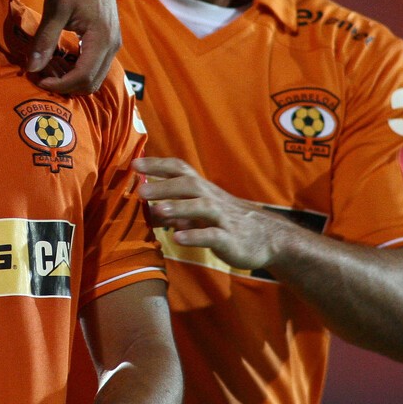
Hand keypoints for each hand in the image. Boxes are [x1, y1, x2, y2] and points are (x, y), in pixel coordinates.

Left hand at [29, 0, 120, 94]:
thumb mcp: (56, 9)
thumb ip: (45, 40)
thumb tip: (32, 68)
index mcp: (102, 39)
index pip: (83, 77)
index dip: (60, 85)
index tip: (39, 79)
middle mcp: (113, 45)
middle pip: (92, 83)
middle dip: (66, 86)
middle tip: (43, 77)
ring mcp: (113, 43)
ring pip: (96, 77)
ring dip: (73, 80)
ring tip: (50, 70)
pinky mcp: (109, 40)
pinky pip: (96, 66)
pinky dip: (78, 71)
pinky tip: (61, 62)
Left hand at [134, 157, 293, 269]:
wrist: (268, 238)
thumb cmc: (227, 222)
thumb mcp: (200, 213)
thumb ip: (175, 209)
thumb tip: (147, 209)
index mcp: (203, 190)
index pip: (180, 170)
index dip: (158, 165)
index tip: (134, 164)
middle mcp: (212, 199)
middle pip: (189, 185)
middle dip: (165, 186)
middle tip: (140, 190)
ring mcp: (222, 219)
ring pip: (202, 207)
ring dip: (179, 207)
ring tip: (157, 211)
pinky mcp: (230, 239)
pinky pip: (212, 236)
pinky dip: (195, 236)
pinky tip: (178, 239)